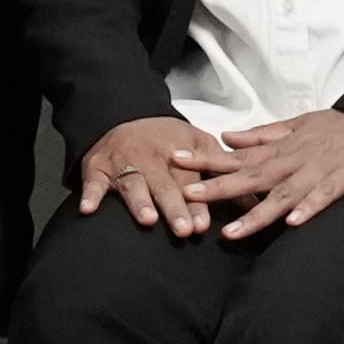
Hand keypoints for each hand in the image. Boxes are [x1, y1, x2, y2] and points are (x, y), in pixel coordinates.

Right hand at [78, 115, 236, 230]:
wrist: (124, 114)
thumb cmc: (166, 137)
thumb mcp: (199, 144)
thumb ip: (223, 172)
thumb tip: (255, 201)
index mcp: (178, 153)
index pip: (189, 180)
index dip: (196, 202)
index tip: (202, 223)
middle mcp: (151, 159)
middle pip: (164, 186)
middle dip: (174, 207)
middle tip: (184, 229)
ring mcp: (123, 163)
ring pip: (132, 184)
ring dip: (138, 201)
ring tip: (147, 219)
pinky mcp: (97, 168)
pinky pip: (92, 182)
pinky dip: (90, 195)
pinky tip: (88, 209)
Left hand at [188, 109, 343, 239]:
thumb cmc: (338, 126)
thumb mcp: (296, 125)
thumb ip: (261, 135)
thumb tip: (226, 138)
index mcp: (281, 148)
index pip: (237, 156)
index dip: (206, 159)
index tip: (175, 160)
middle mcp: (294, 159)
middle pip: (251, 177)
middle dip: (219, 187)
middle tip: (188, 195)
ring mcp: (317, 170)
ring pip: (282, 194)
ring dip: (256, 213)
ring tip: (231, 231)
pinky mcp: (343, 179)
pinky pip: (324, 196)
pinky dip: (308, 208)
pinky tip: (292, 224)